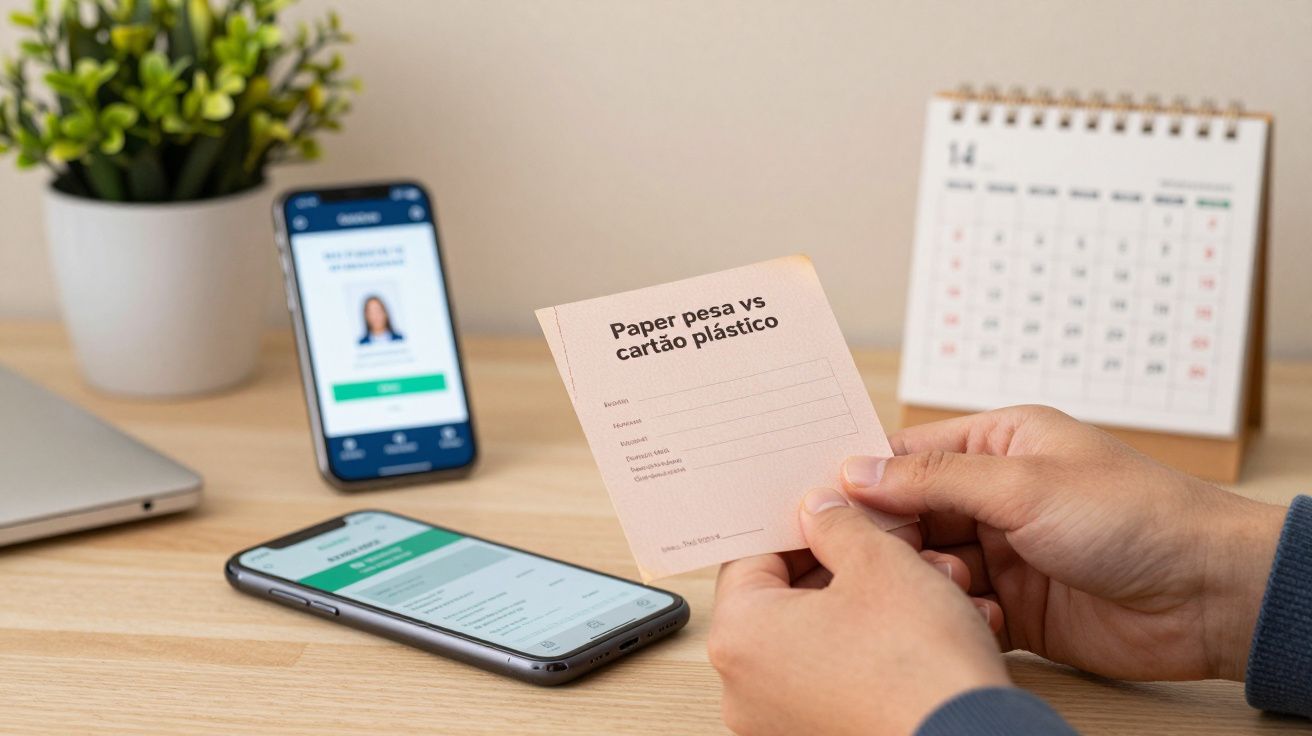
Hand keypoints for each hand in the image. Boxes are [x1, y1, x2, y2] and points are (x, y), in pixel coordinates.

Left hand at [709, 488, 1008, 735]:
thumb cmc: (920, 666)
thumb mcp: (879, 563)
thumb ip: (837, 525)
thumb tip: (819, 512)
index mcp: (740, 635)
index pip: (753, 557)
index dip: (802, 525)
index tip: (835, 512)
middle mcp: (746, 687)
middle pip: (791, 598)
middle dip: (852, 564)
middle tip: (896, 543)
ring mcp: (780, 720)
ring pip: (824, 634)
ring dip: (875, 602)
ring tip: (934, 584)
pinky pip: (839, 675)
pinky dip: (877, 648)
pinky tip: (931, 628)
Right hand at [843, 405, 1285, 681]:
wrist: (1207, 593)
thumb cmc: (1138, 516)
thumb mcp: (1024, 484)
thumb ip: (934, 479)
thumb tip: (856, 471)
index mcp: (997, 443)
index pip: (906, 453)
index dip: (861, 476)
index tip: (818, 500)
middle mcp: (994, 494)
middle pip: (907, 512)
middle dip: (888, 535)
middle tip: (867, 555)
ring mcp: (1003, 551)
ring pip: (927, 563)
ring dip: (924, 578)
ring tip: (943, 585)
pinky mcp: (1015, 605)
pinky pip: (957, 607)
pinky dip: (954, 614)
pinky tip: (970, 615)